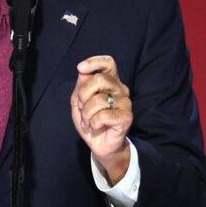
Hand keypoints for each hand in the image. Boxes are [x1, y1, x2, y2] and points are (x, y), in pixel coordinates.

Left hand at [70, 55, 132, 184]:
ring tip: (88, 122)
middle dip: (83, 94)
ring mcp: (125, 103)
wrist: (100, 145)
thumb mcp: (79, 102)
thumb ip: (80, 86)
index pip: (109, 63)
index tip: (81, 68)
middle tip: (82, 107)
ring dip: (86, 114)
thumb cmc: (90, 120)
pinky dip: (93, 123)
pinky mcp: (126, 117)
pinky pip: (103, 115)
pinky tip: (96, 127)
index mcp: (111, 82)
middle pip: (99, 79)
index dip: (95, 62)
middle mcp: (121, 89)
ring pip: (98, 100)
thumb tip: (82, 72)